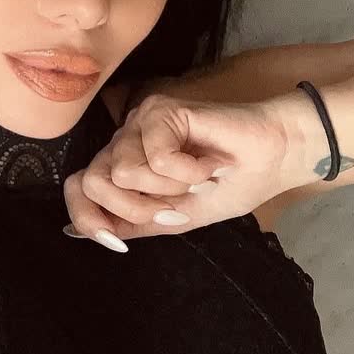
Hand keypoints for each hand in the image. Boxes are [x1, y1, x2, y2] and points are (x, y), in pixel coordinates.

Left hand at [62, 91, 289, 249]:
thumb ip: (132, 223)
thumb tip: (76, 233)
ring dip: (169, 188)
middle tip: (175, 208)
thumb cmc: (231, 185)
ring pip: (123, 172)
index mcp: (123, 167)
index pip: (77, 187)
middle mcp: (125, 142)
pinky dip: (188, 171)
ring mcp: (140, 123)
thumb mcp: (177, 217)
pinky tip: (210, 163)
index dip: (87, 218)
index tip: (117, 243)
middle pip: (92, 182)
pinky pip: (156, 158)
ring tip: (199, 179)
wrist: (277, 159)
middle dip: (134, 208)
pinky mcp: (162, 110)